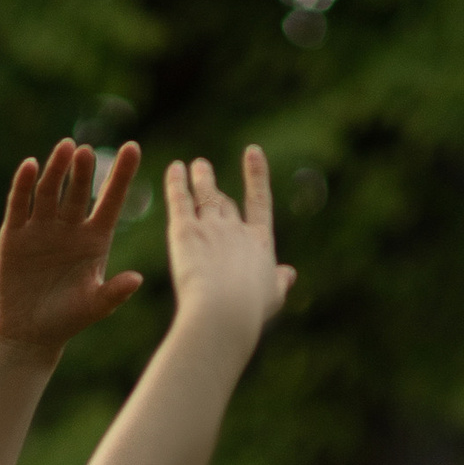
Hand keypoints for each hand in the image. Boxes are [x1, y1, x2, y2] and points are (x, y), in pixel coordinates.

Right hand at [0, 138, 145, 356]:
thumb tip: (137, 279)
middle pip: (79, 191)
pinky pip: (19, 205)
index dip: (122, 174)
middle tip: (86, 151)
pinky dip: (23, 185)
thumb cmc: (67, 321)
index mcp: (96, 239)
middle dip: (83, 171)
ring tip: (64, 148)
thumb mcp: (94, 307)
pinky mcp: (15, 234)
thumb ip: (114, 293)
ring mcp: (41, 228)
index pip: (112, 200)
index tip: (134, 147)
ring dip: (56, 169)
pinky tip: (31, 166)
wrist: (28, 335)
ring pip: (50, 191)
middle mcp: (70, 227)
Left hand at [164, 146, 295, 347]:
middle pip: (223, 201)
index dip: (256, 176)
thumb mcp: (272, 298)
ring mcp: (211, 226)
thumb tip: (289, 273)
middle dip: (213, 184)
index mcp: (259, 242)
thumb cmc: (248, 312)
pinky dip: (176, 183)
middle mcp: (236, 228)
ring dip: (199, 178)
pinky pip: (180, 200)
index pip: (259, 202)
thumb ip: (279, 282)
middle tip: (202, 167)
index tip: (252, 152)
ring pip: (204, 196)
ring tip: (193, 166)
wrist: (224, 310)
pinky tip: (174, 168)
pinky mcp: (185, 231)